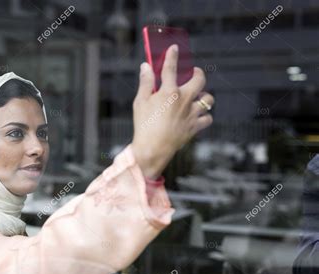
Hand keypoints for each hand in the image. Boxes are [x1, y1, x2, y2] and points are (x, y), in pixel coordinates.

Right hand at [131, 44, 214, 178]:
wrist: (152, 150)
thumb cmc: (143, 126)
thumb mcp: (140, 102)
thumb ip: (145, 82)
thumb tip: (145, 66)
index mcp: (169, 92)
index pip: (171, 68)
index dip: (172, 55)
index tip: (174, 48)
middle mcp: (184, 100)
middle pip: (199, 79)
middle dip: (198, 73)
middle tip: (194, 72)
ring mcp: (192, 114)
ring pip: (208, 99)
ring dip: (203, 97)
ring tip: (196, 97)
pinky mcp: (195, 127)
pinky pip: (207, 118)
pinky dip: (204, 116)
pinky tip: (197, 115)